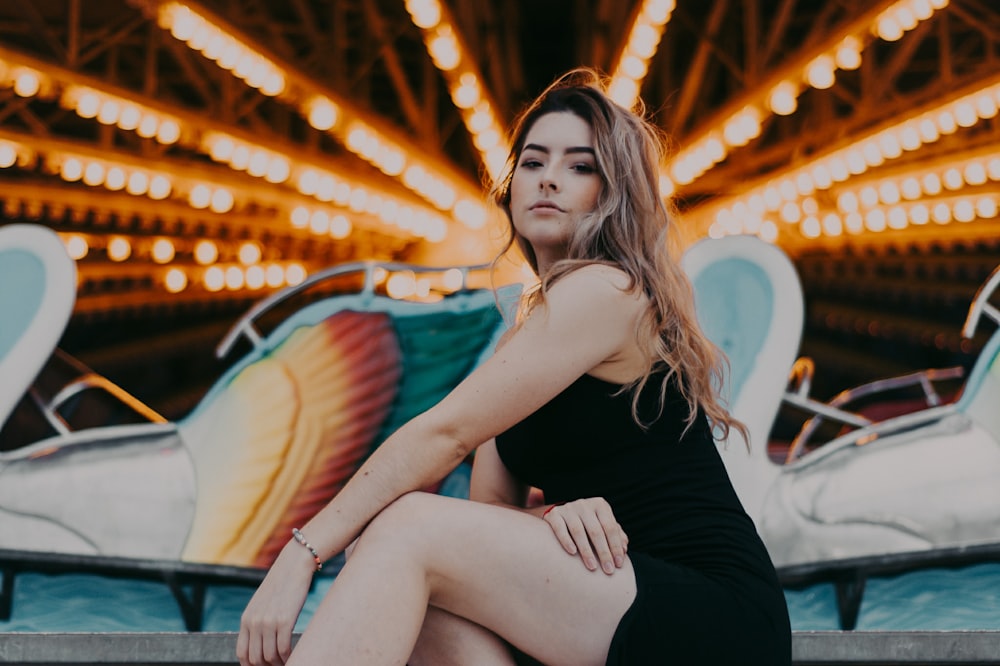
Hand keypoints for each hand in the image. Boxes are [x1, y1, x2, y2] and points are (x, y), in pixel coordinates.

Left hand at [237, 543, 315, 665]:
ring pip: (270, 656)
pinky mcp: (284, 620)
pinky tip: (294, 654)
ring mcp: (268, 622)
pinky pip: (283, 648)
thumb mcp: (262, 603)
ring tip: (287, 661)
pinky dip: (288, 656)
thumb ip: (258, 621)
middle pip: (255, 659)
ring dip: (279, 663)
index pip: (242, 654)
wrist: (294, 565)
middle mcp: (254, 622)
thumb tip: (261, 643)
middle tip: (278, 665)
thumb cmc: (282, 585)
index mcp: (246, 619)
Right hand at [541, 497, 627, 574]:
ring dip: (586, 551)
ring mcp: (568, 508)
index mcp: (600, 505)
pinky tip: (573, 553)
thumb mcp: (603, 525)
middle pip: (596, 531)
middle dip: (604, 552)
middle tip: (608, 570)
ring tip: (592, 567)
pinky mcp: (553, 515)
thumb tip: (624, 548)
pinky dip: (566, 541)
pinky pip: (560, 529)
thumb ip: (616, 535)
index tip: (619, 564)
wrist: (560, 515)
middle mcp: (584, 505)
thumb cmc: (588, 524)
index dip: (616, 546)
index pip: (610, 527)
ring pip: (578, 531)